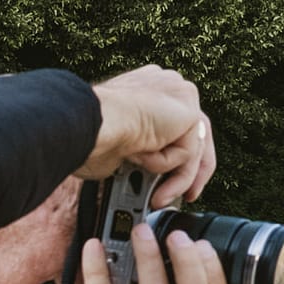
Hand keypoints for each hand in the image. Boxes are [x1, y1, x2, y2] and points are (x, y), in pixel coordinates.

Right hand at [80, 65, 216, 207]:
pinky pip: (187, 151)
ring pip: (193, 147)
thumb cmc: (88, 134)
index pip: (174, 120)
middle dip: (192, 169)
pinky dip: (166, 165)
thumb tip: (139, 170)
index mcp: (146, 89)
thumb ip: (138, 147)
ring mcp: (179, 94)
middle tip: (187, 195)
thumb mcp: (118, 142)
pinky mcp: (188, 109)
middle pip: (195, 132)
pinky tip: (143, 159)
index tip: (170, 175)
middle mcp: (166, 86)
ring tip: (156, 196)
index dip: (175, 149)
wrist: (89, 123)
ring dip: (177, 179)